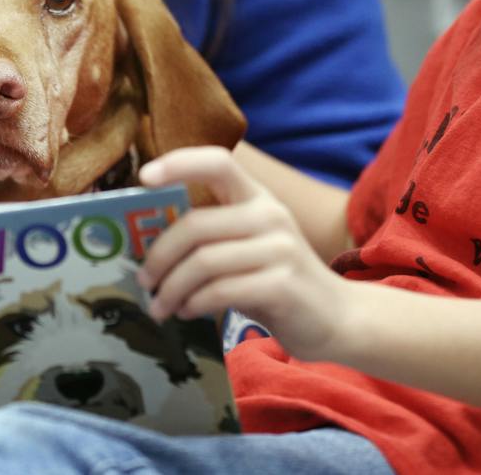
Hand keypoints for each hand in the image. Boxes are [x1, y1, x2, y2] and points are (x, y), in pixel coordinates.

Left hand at [137, 146, 353, 359]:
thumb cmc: (278, 280)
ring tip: (160, 306)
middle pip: (196, 225)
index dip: (179, 163)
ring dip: (171, 289)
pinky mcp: (282, 285)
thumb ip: (211, 237)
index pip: (218, 162)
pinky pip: (220, 291)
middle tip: (143, 281)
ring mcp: (280, 249)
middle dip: (159, 256)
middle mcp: (270, 215)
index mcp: (257, 198)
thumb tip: (149, 245)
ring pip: (203, 262)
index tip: (143, 178)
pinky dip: (194, 303)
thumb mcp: (249, 246)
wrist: (337, 318)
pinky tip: (188, 311)